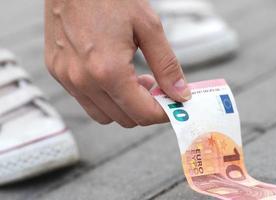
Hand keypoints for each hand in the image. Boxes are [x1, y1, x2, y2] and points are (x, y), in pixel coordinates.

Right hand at [45, 0, 190, 127]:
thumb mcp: (149, 28)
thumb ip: (166, 65)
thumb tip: (179, 92)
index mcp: (108, 70)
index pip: (142, 113)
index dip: (163, 112)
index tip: (172, 105)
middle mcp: (83, 80)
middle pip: (124, 118)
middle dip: (145, 109)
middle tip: (155, 89)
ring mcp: (67, 78)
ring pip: (104, 115)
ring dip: (124, 106)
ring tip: (133, 82)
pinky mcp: (58, 72)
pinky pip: (85, 100)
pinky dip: (104, 97)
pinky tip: (113, 77)